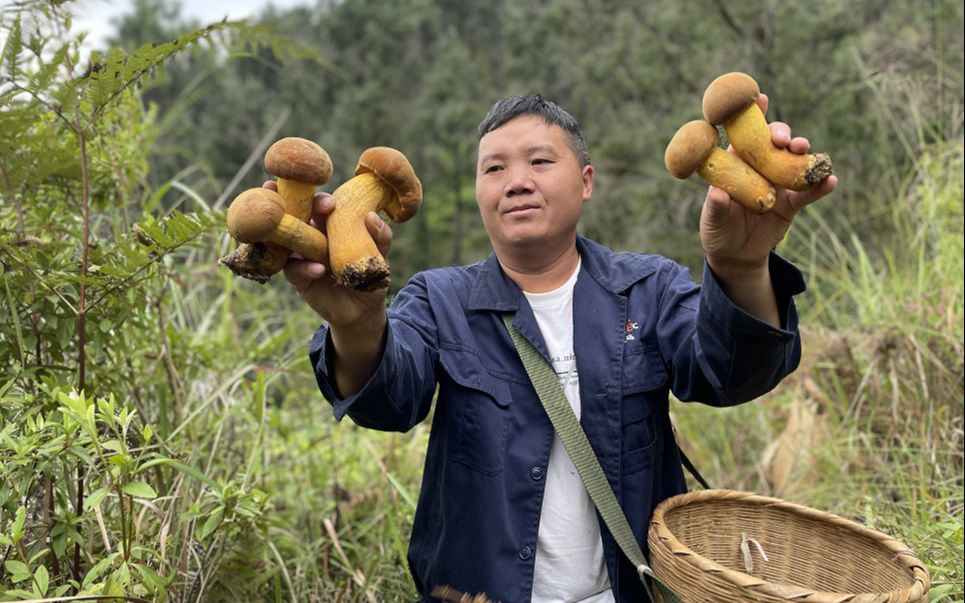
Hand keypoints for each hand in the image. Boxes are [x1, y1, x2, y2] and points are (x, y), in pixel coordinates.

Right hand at [269, 182, 392, 327]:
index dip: (321, 201)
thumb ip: (380, 236)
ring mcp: (302, 254)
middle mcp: (312, 235)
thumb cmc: (369, 274)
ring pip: (288, 239)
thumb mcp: (380, 254)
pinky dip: (304, 267)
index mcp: (331, 224)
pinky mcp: (297, 276)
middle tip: (310, 210)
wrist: (363, 308)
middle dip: (298, 207)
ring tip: (305, 238)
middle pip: (297, 215)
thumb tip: (371, 216)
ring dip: (294, 236)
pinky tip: (319, 270)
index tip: (330, 203)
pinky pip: (293, 268)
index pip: (321, 206)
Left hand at [700, 94, 837, 281]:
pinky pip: (808, 193)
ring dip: (803, 154)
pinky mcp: (792, 203)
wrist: (735, 255)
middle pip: (774, 143)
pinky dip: (820, 186)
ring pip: (794, 162)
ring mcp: (778, 183)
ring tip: (804, 151)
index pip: (744, 136)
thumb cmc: (717, 230)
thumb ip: (716, 206)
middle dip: (781, 135)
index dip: (753, 116)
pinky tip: (830, 180)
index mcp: (737, 164)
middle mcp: (759, 168)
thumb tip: (718, 193)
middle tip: (782, 140)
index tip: (761, 98)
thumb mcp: (712, 220)